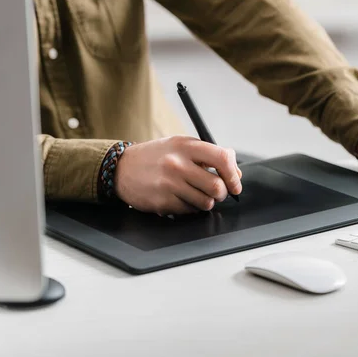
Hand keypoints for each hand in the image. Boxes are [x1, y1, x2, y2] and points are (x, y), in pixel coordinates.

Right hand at [114, 136, 241, 214]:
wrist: (122, 168)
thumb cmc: (157, 157)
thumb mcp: (181, 145)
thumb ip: (209, 155)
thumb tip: (235, 172)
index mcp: (186, 146)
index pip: (222, 158)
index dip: (233, 175)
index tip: (235, 184)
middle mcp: (177, 163)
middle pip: (217, 186)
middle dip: (222, 193)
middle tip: (217, 192)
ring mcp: (169, 183)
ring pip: (206, 202)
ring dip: (206, 202)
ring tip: (196, 194)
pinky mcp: (162, 201)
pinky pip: (190, 211)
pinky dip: (190, 208)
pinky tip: (180, 198)